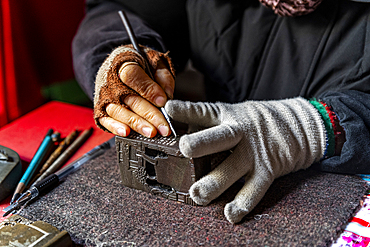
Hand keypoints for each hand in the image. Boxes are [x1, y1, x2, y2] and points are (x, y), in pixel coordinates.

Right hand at [94, 45, 174, 137]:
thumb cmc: (139, 64)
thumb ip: (162, 76)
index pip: (134, 76)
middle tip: (163, 127)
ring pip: (121, 112)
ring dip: (137, 124)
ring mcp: (105, 96)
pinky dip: (115, 127)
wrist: (117, 64)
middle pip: (131, 99)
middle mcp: (111, 80)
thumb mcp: (154, 61)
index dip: (148, 89)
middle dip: (150, 115)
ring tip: (151, 133)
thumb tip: (168, 95)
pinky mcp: (100, 108)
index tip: (162, 101)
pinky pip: (106, 119)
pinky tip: (126, 133)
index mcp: (125, 62)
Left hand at [165, 98, 325, 222]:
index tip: (169, 108)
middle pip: (220, 137)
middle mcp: (241, 132)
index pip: (205, 111)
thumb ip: (211, 122)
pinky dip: (242, 203)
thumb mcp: (236, 112)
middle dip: (201, 143)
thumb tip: (182, 130)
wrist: (301, 125)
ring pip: (233, 168)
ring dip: (215, 183)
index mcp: (229, 115)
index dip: (187, 110)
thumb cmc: (259, 121)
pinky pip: (254, 189)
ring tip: (198, 195)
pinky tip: (230, 214)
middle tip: (184, 148)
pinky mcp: (268, 169)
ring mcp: (255, 151)